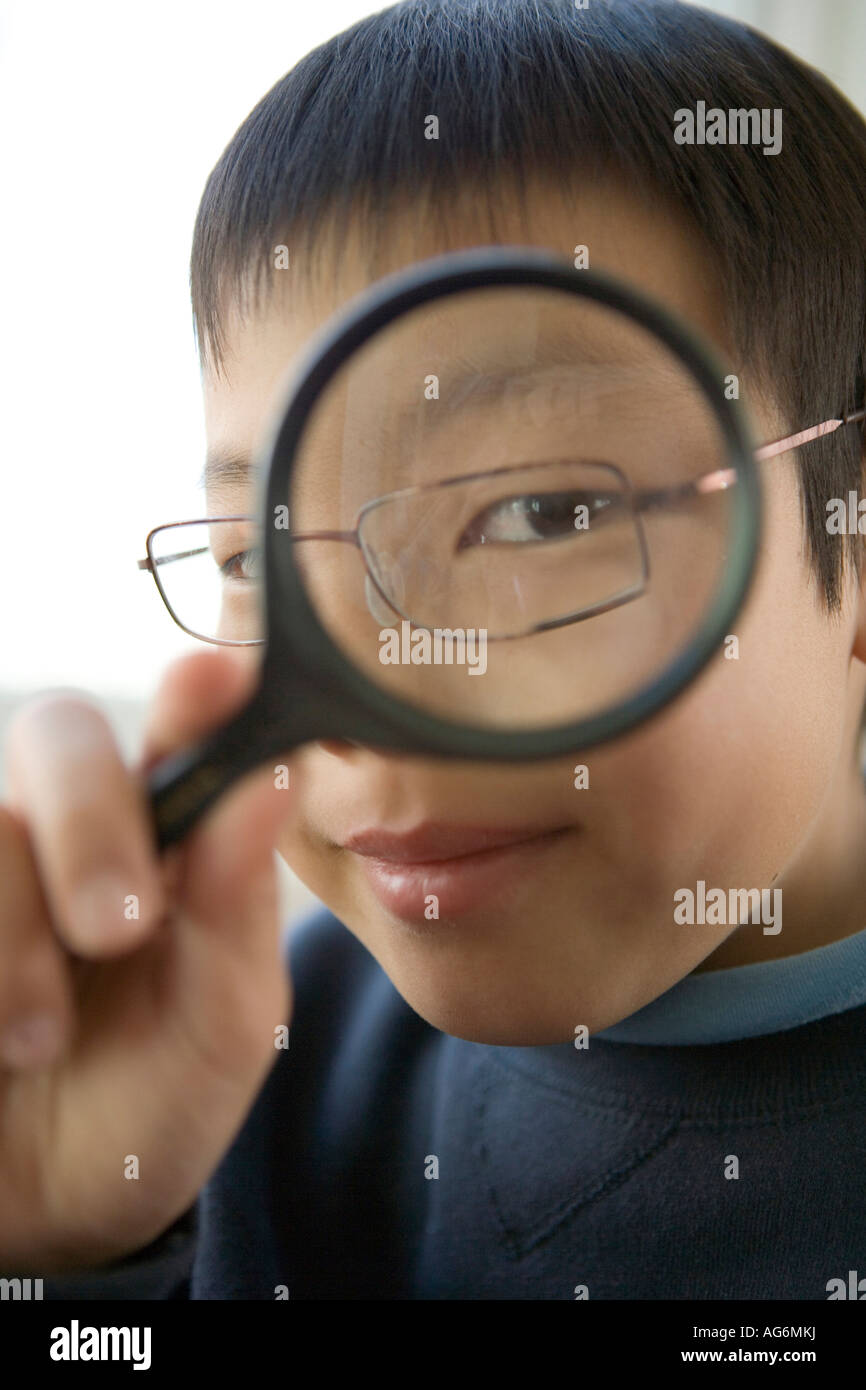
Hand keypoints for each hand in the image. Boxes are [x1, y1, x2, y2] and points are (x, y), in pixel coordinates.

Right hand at [0, 648, 300, 1272]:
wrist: (38, 1209)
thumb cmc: (145, 1100)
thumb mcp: (216, 1029)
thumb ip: (238, 911)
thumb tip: (272, 777)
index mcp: (165, 836)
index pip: (183, 731)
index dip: (197, 694)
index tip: (218, 676)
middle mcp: (65, 823)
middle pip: (58, 732)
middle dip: (94, 828)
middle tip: (118, 930)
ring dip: (16, 946)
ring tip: (38, 1042)